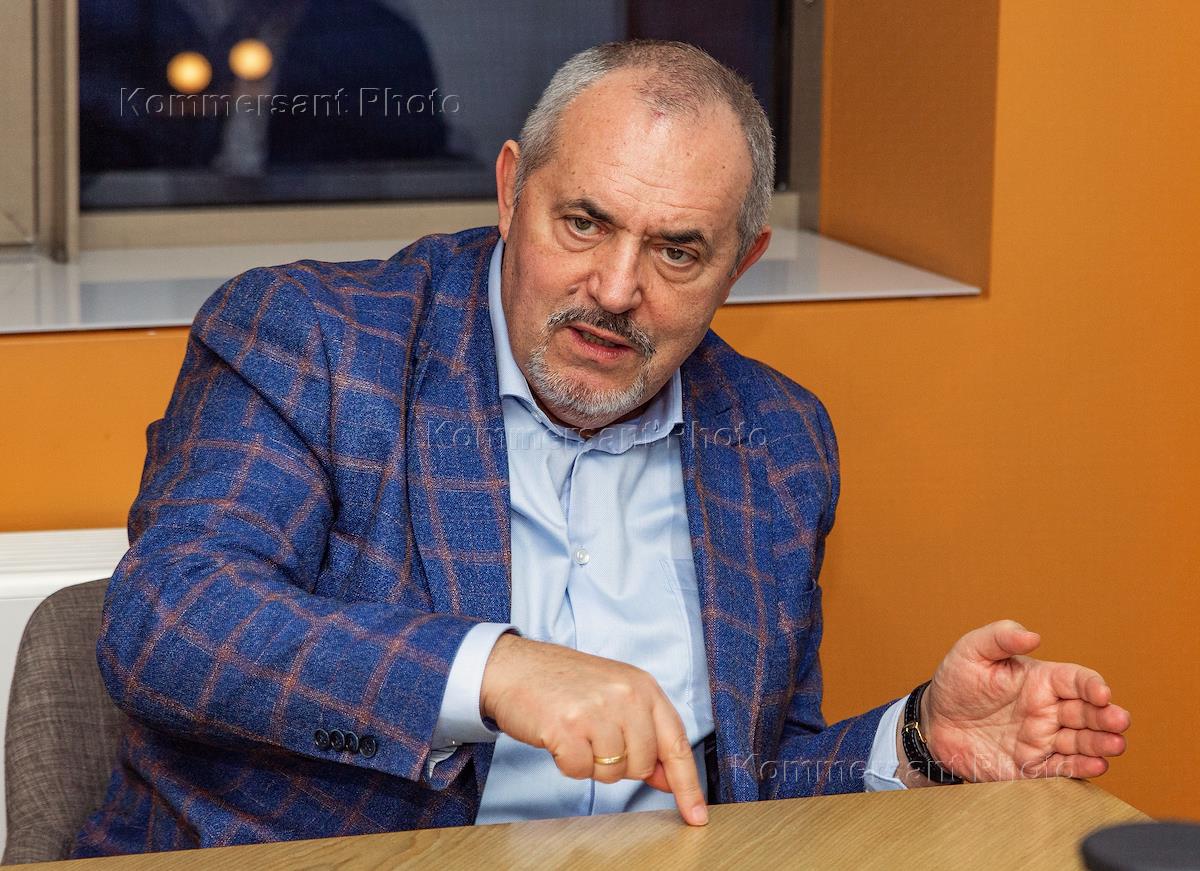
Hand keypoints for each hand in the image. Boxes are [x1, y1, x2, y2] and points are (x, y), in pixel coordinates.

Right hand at [480, 634, 707, 824]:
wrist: (515, 667)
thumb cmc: (564, 683)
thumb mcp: (614, 696)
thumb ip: (645, 733)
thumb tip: (667, 778)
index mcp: (643, 687)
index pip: (677, 743)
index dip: (687, 784)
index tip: (697, 815)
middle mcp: (626, 696)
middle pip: (642, 765)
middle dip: (620, 764)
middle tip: (595, 737)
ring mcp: (598, 711)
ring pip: (613, 773)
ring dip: (592, 764)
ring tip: (576, 732)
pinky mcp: (569, 729)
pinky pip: (581, 772)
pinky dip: (569, 763)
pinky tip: (560, 737)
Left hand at [919, 620, 1130, 781]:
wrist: (933, 723)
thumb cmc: (955, 683)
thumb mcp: (971, 651)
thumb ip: (1000, 638)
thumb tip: (1032, 635)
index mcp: (1040, 681)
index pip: (1076, 680)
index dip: (1092, 685)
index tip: (1101, 692)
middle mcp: (1047, 710)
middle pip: (1088, 712)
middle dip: (1107, 716)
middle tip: (1119, 721)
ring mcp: (1041, 739)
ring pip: (1082, 741)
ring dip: (1102, 743)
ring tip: (1116, 744)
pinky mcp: (1031, 765)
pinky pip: (1061, 768)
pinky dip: (1080, 768)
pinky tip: (1096, 765)